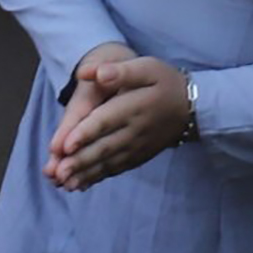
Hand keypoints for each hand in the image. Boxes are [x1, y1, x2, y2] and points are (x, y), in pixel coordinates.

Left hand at [45, 46, 197, 187]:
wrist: (194, 107)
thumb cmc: (165, 82)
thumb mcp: (147, 67)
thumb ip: (119, 70)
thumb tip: (90, 73)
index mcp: (133, 107)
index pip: (105, 121)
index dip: (85, 133)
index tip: (64, 146)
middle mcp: (134, 131)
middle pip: (103, 147)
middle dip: (79, 161)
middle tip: (58, 173)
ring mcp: (137, 147)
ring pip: (108, 162)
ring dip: (86, 174)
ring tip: (64, 184)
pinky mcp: (139, 156)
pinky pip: (117, 169)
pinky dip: (98, 177)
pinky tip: (81, 184)